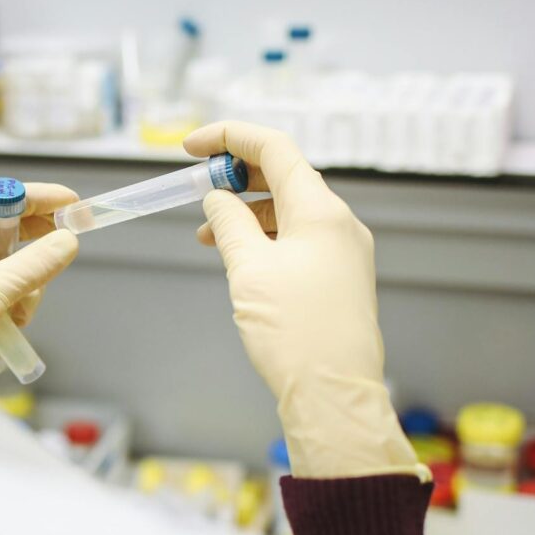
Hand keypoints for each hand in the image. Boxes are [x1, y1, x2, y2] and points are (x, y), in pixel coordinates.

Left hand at [0, 184, 79, 378]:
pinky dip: (23, 303)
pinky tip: (17, 323)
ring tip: (22, 310)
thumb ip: (29, 267)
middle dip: (33, 239)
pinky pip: (13, 295)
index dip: (27, 199)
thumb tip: (67, 240)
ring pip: (13, 266)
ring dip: (29, 282)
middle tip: (70, 234)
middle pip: (2, 233)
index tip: (67, 201)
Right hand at [186, 122, 420, 478]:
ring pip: (289, 211)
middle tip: (195, 189)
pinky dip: (265, 238)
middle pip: (284, 176)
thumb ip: (228, 223)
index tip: (190, 147)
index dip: (229, 137)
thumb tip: (216, 199)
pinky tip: (239, 258)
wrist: (334, 396)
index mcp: (320, 211)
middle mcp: (339, 223)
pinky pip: (299, 240)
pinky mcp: (340, 279)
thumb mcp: (248, 270)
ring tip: (207, 234)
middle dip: (236, 176)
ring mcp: (343, 252)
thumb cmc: (295, 335)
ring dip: (246, 211)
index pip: (274, 149)